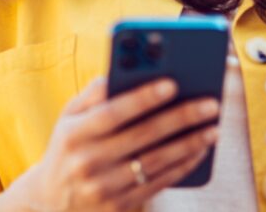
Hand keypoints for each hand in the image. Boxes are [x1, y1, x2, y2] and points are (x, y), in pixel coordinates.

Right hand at [0, 77, 219, 211]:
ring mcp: (103, 188)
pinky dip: (183, 166)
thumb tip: (127, 67)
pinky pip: (158, 184)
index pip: (113, 112)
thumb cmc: (69, 146)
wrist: (51, 201)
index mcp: (73, 133)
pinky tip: (200, 151)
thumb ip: (95, 93)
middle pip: (142, 136)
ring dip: (189, 144)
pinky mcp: (118, 207)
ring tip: (213, 128)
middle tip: (210, 104)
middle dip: (180, 118)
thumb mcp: (69, 117)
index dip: (143, 98)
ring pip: (155, 162)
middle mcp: (87, 162)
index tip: (173, 83)